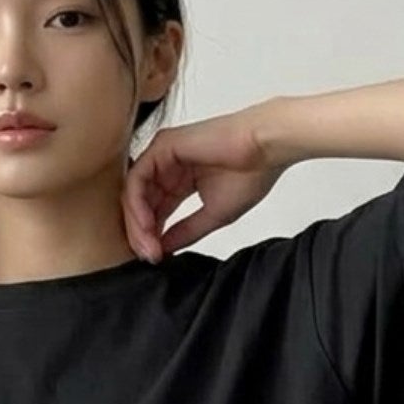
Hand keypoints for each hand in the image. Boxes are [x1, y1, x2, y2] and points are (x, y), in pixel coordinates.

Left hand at [121, 108, 286, 259]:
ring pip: (135, 192)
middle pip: (142, 202)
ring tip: (147, 246)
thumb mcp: (213, 214)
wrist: (268, 148)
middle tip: (148, 256)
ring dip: (138, 222)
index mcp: (179, 179)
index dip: (152, 236)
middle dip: (141, 233)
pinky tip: (146, 225)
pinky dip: (138, 204)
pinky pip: (138, 178)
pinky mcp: (162, 145)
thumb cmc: (252, 173)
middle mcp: (167, 165)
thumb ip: (185, 231)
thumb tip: (162, 249)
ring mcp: (162, 153)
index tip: (155, 258)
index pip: (155, 210)